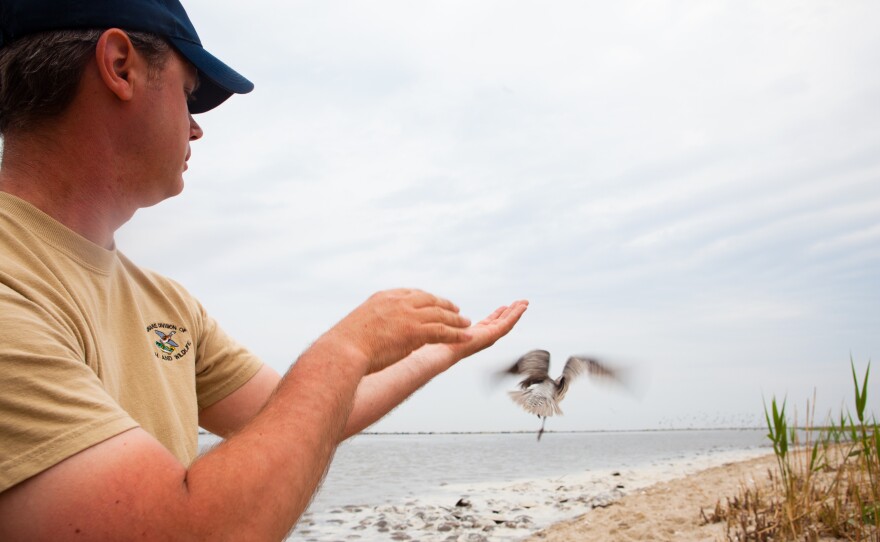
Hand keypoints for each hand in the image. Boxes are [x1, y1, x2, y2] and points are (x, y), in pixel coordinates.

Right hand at [326, 289, 472, 373]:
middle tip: (456, 310)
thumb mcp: (358, 325)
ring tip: (466, 323)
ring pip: (440, 315)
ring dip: (456, 320)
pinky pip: (443, 331)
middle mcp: (398, 302)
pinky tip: (466, 337)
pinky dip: (457, 334)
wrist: (343, 350)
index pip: (412, 293)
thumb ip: (372, 324)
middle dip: (445, 305)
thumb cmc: (344, 345)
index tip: (435, 302)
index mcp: (384, 297)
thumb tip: (374, 333)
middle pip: (430, 300)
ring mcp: (408, 315)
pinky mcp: (415, 331)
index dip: (427, 298)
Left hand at [443, 299, 528, 361]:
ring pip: (508, 322)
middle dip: (512, 312)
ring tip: (525, 303)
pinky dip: (515, 315)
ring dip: (517, 312)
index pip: (492, 322)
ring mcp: (490, 337)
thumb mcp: (453, 326)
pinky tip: (522, 308)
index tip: (506, 306)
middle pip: (503, 322)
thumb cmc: (445, 342)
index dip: (500, 314)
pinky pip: (507, 324)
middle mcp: (486, 336)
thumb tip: (448, 313)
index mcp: (477, 333)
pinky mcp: (492, 335)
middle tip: (521, 302)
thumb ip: (456, 322)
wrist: (444, 351)